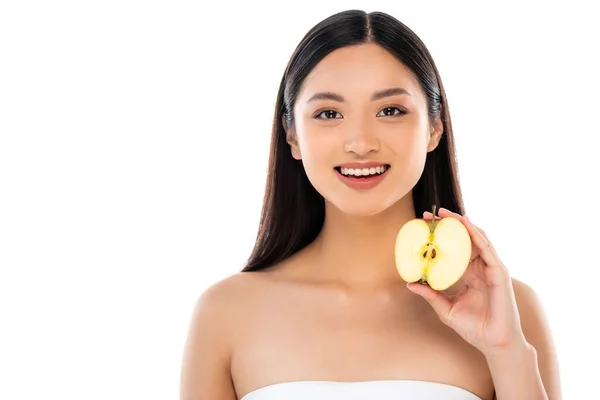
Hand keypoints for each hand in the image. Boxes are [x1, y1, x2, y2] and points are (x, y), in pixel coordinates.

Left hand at [406, 207, 526, 355]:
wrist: (493, 343)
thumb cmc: (473, 327)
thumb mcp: (445, 308)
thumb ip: (430, 294)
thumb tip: (410, 283)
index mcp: (470, 274)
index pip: (455, 249)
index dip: (441, 236)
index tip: (423, 227)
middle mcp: (481, 268)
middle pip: (465, 239)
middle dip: (448, 225)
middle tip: (429, 215)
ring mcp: (491, 268)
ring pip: (477, 238)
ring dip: (461, 223)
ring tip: (445, 213)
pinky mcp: (499, 272)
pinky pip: (487, 248)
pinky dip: (476, 234)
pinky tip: (465, 223)